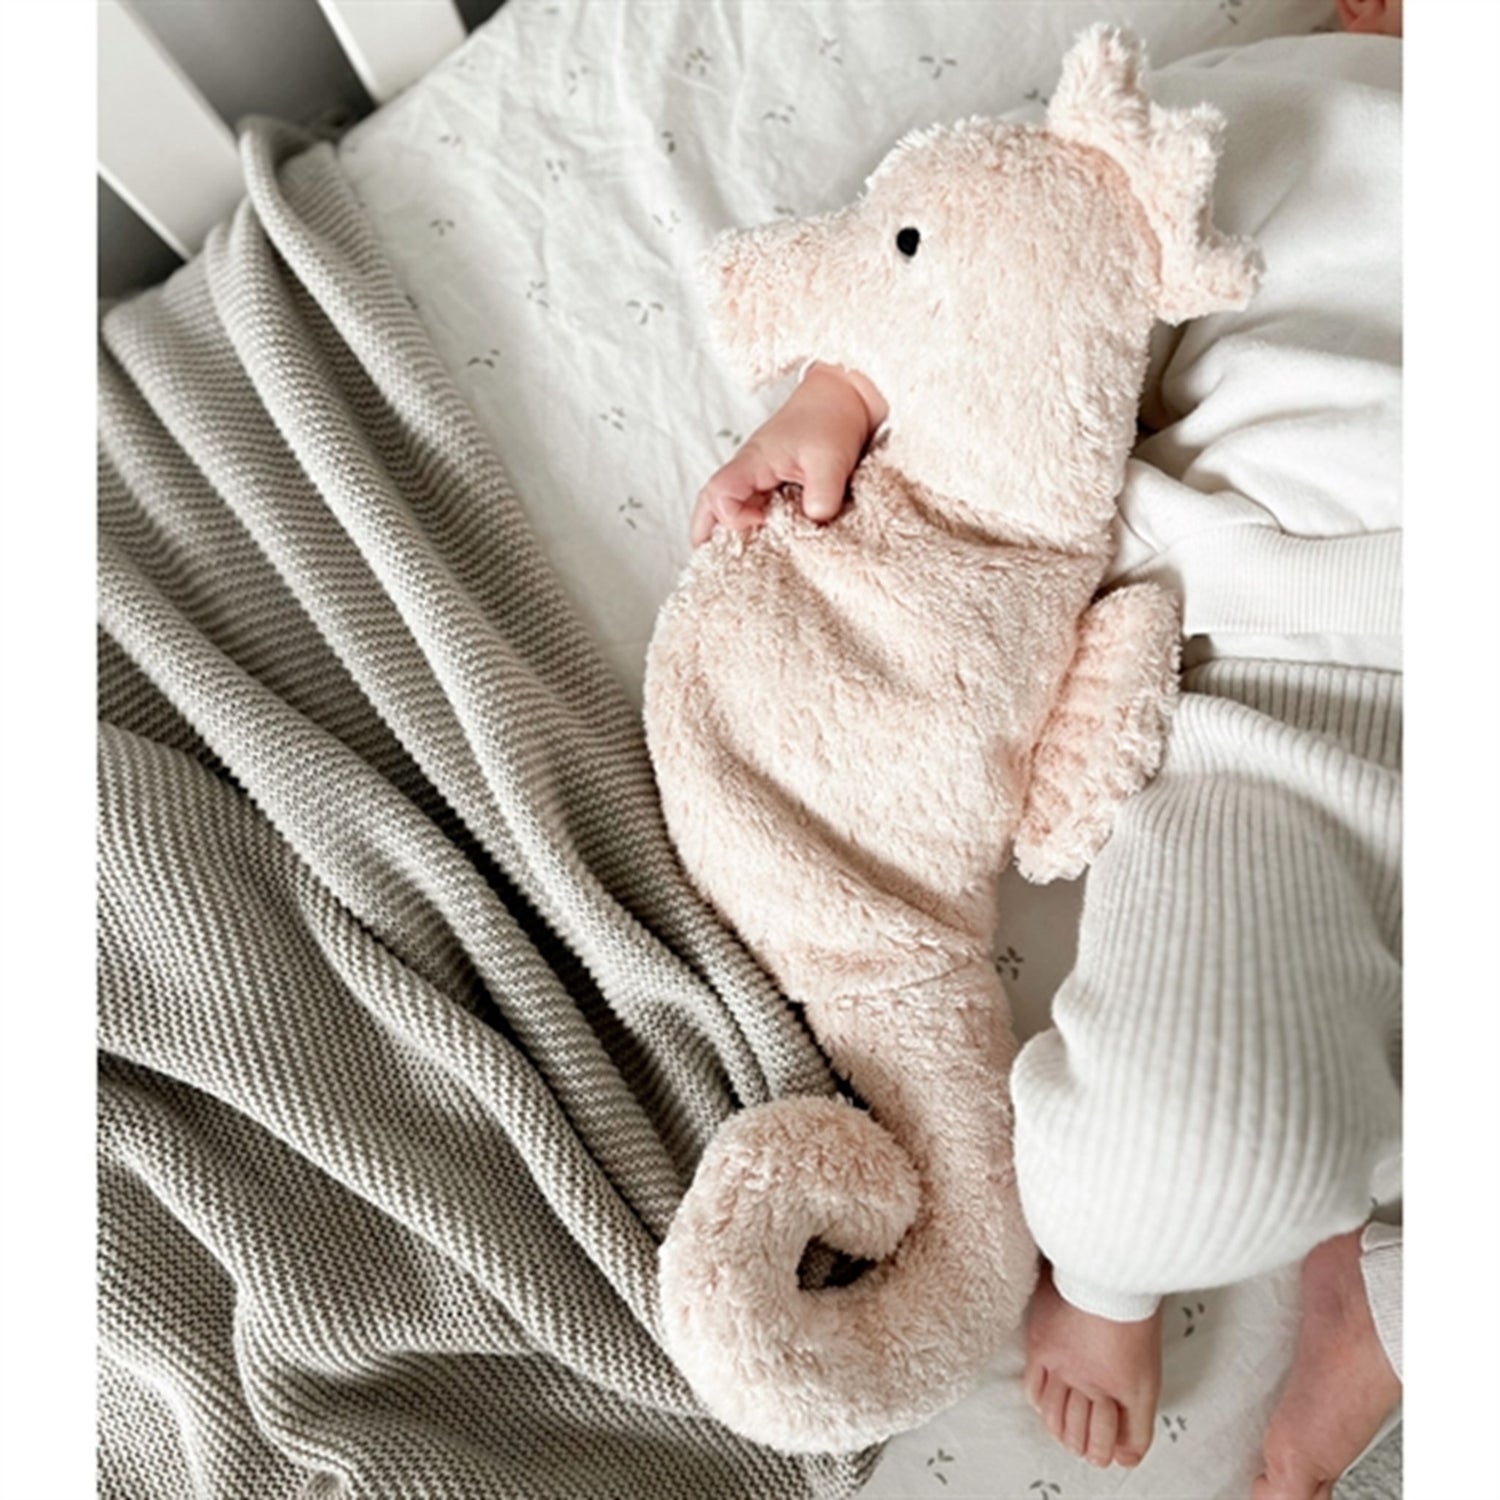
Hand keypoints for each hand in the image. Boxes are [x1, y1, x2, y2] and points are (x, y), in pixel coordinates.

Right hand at [690, 363, 887, 545]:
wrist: (843, 397)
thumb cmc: (830, 420)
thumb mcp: (830, 459)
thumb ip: (823, 493)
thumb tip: (815, 522)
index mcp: (752, 462)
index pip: (719, 495)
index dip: (732, 518)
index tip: (762, 525)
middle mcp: (748, 471)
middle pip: (709, 504)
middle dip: (706, 535)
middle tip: (712, 567)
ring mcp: (758, 478)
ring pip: (726, 507)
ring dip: (725, 532)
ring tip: (732, 564)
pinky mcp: (773, 483)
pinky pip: (750, 507)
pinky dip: (749, 526)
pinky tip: (763, 546)